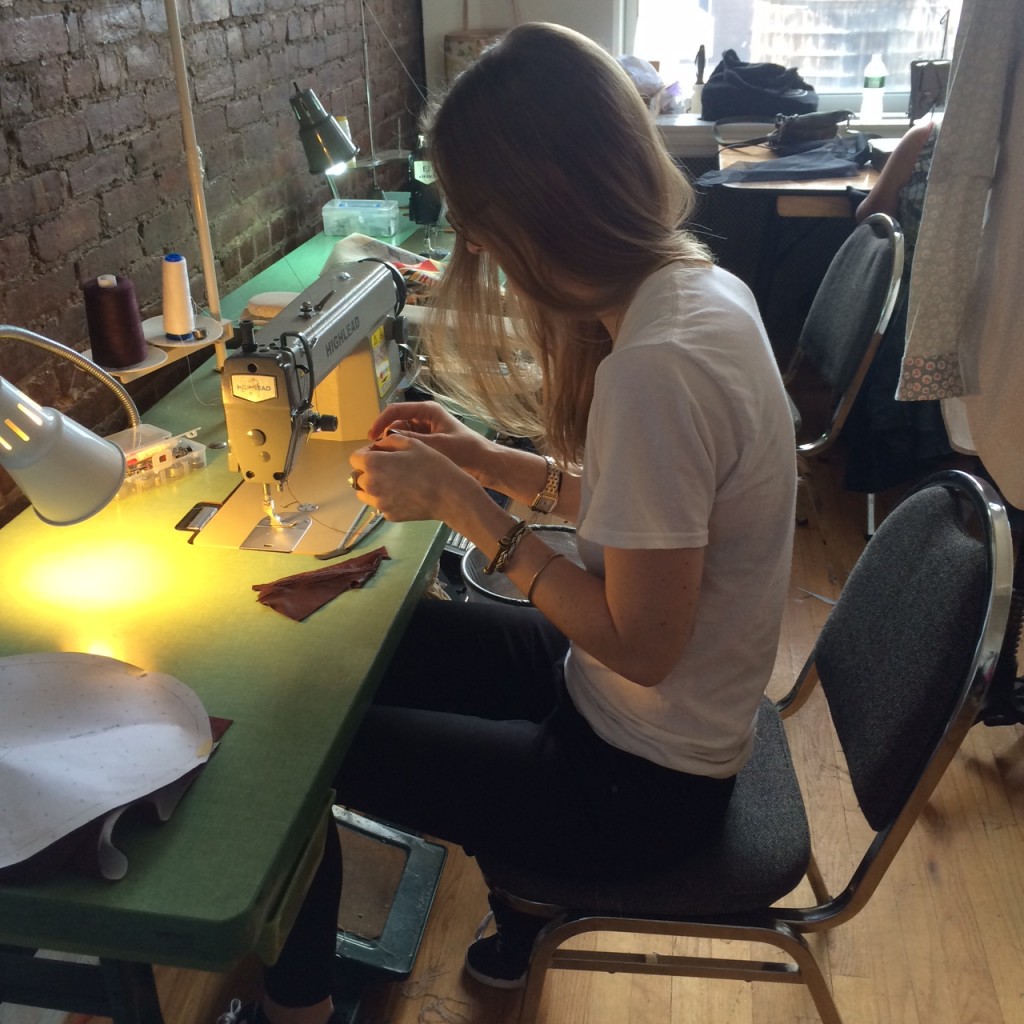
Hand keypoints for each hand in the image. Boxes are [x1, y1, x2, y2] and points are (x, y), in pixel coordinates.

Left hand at [348, 432, 477, 523]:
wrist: (448, 495)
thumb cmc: (431, 465)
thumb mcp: (411, 443)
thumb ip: (387, 441)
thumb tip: (377, 447)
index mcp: (372, 464)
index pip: (355, 458)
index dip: (367, 453)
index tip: (381, 454)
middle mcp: (370, 485)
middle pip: (359, 476)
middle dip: (370, 470)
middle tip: (391, 468)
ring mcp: (378, 503)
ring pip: (365, 493)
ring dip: (374, 486)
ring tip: (394, 482)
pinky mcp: (388, 516)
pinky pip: (380, 505)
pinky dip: (387, 499)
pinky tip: (404, 495)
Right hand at [367, 401, 493, 481]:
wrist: (485, 464)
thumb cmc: (465, 450)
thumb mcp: (436, 445)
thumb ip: (410, 441)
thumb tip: (384, 441)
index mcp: (427, 411)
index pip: (396, 410)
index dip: (380, 422)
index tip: (370, 437)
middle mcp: (425, 418)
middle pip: (396, 423)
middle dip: (385, 436)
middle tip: (377, 453)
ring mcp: (426, 430)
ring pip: (401, 435)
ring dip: (394, 445)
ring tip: (386, 460)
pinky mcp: (428, 443)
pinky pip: (409, 445)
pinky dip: (402, 452)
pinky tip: (397, 464)